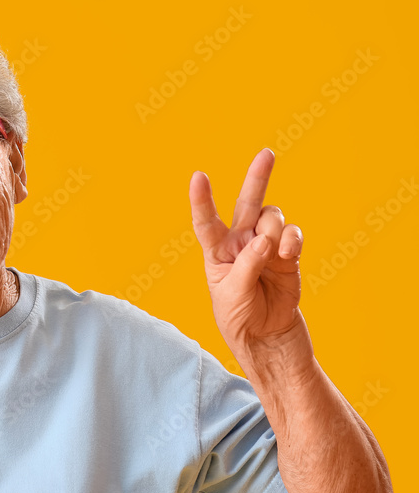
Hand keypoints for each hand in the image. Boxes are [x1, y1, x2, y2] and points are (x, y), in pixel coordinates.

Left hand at [188, 148, 311, 362]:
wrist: (268, 339)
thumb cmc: (239, 318)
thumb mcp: (231, 294)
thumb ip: (246, 264)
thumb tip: (264, 239)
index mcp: (216, 252)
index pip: (206, 222)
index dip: (202, 200)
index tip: (198, 176)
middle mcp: (241, 243)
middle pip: (247, 203)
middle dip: (257, 177)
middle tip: (267, 153)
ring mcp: (267, 247)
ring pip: (273, 218)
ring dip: (274, 229)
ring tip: (273, 252)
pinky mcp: (289, 256)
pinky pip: (293, 236)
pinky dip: (293, 240)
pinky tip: (288, 253)